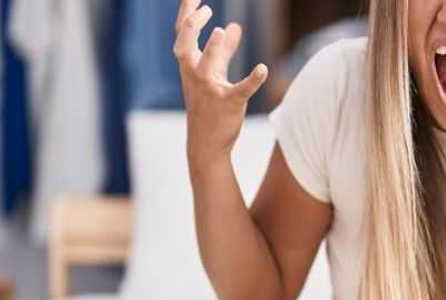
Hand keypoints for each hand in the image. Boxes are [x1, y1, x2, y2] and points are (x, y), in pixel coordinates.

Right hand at [173, 0, 268, 161]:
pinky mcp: (228, 104)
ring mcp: (209, 90)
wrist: (206, 140)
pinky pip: (239, 90)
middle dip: (192, 26)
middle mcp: (194, 74)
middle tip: (206, 9)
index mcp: (189, 64)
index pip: (182, 33)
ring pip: (206, 67)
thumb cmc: (208, 104)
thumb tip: (232, 26)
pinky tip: (263, 69)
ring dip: (213, 50)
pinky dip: (252, 79)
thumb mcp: (215, 73)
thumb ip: (224, 50)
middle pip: (184, 45)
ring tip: (220, 31)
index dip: (187, 12)